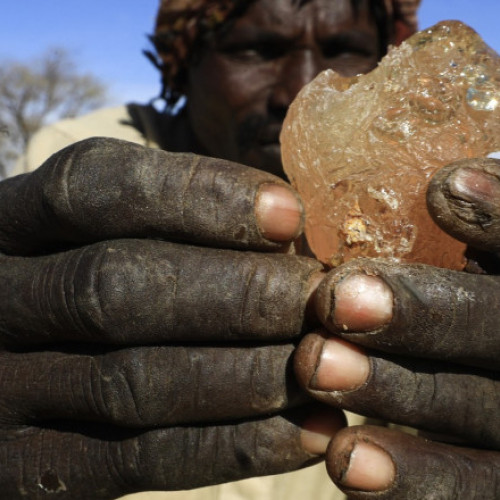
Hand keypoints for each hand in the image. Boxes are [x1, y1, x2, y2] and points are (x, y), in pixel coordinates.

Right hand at [0, 138, 343, 498]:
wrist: (4, 371)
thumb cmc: (78, 279)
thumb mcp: (95, 234)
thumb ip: (170, 220)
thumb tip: (285, 227)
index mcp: (11, 226)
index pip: (91, 187)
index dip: (197, 195)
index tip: (288, 213)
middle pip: (116, 285)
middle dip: (238, 291)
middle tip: (318, 295)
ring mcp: (3, 393)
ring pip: (135, 382)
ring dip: (251, 373)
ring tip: (328, 359)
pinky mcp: (32, 471)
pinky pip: (144, 462)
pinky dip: (237, 446)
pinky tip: (307, 432)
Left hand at [294, 158, 499, 498]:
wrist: (491, 375)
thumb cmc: (470, 304)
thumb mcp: (484, 263)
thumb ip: (478, 236)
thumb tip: (438, 184)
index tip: (442, 185)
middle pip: (498, 329)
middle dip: (423, 313)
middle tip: (338, 298)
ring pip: (477, 410)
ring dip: (397, 391)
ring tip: (317, 368)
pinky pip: (472, 491)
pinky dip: (415, 479)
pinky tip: (346, 464)